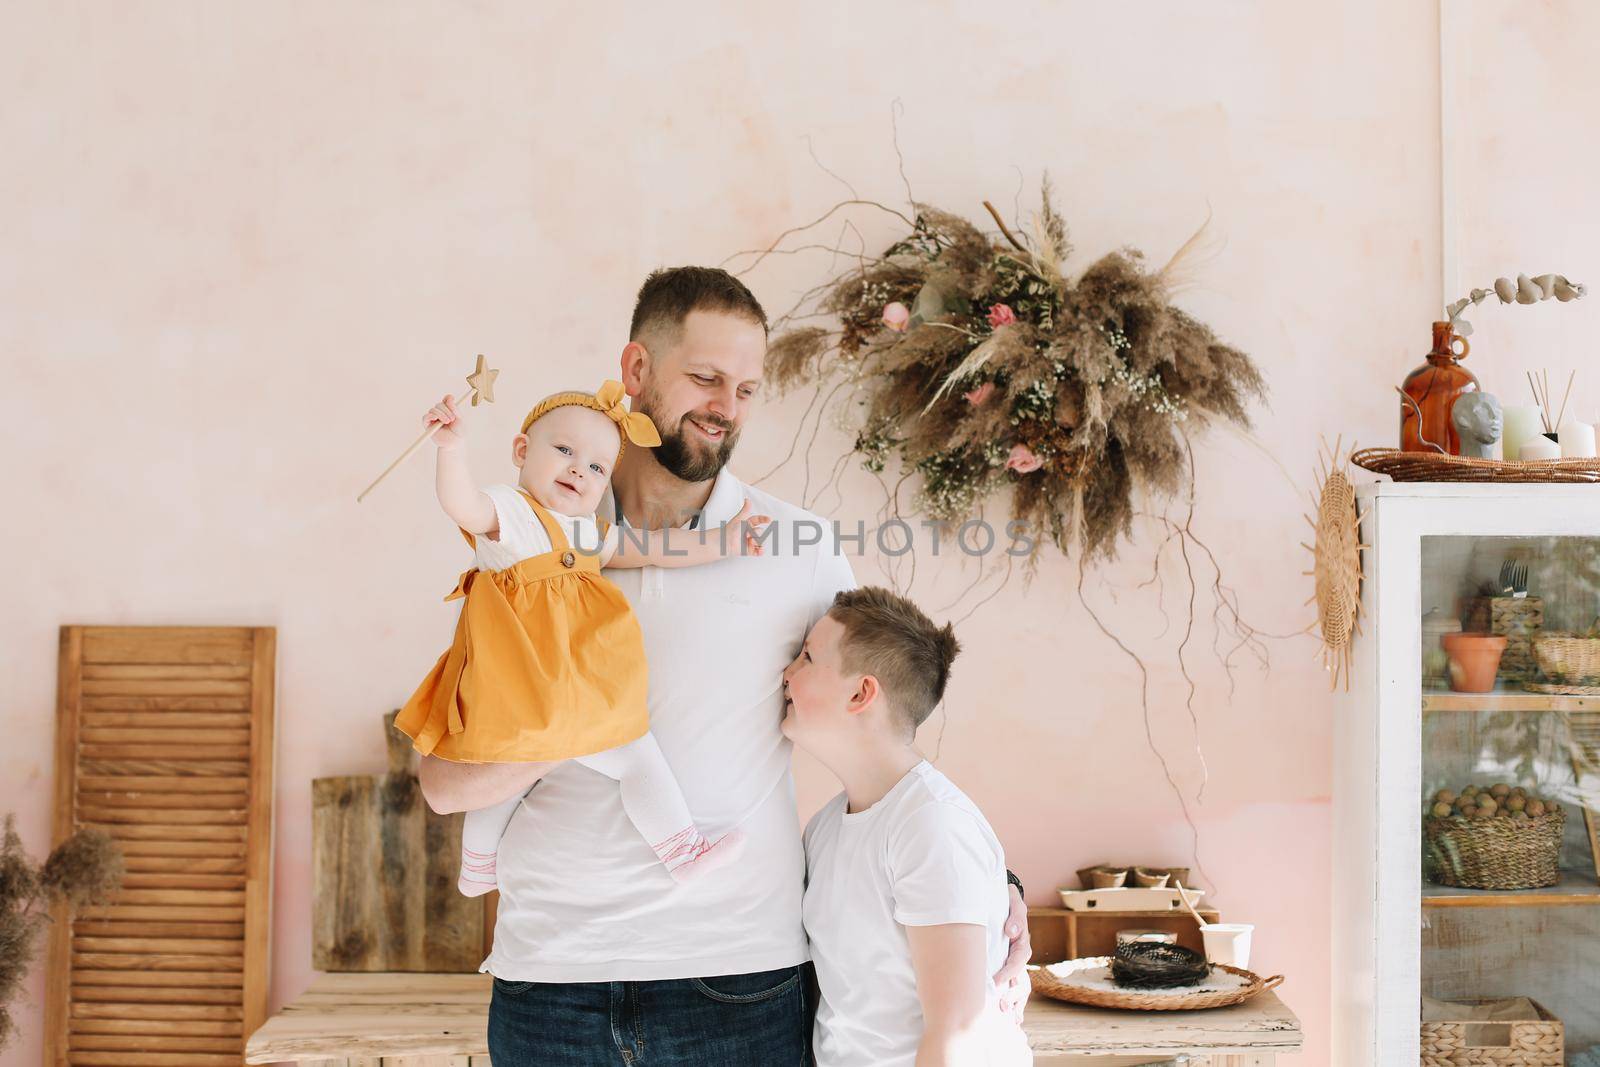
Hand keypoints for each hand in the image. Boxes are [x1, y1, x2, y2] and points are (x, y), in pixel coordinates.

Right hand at [425, 394, 463, 449]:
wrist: (455, 443)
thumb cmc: (459, 432)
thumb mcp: (460, 419)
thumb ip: (455, 409)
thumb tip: (449, 398)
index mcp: (449, 410)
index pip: (446, 400)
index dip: (448, 399)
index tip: (452, 400)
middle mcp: (440, 413)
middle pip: (439, 404)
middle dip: (446, 410)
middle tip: (452, 419)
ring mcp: (434, 419)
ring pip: (433, 410)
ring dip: (440, 414)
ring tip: (447, 422)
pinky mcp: (428, 425)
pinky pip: (425, 417)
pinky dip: (430, 416)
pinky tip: (435, 419)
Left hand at [730, 499, 772, 555]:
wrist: (724, 542)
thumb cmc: (730, 530)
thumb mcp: (740, 519)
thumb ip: (745, 510)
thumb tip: (747, 499)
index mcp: (747, 524)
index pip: (758, 520)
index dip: (764, 519)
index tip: (769, 519)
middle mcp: (749, 532)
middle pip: (760, 532)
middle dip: (756, 533)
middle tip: (747, 534)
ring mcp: (749, 541)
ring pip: (760, 541)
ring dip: (757, 541)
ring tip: (750, 542)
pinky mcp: (749, 550)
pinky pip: (758, 551)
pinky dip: (760, 551)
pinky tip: (760, 550)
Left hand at [992, 884, 1031, 1022]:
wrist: (1000, 901)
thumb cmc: (1006, 903)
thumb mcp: (1013, 902)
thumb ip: (1015, 915)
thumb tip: (1011, 932)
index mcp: (1021, 943)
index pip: (1018, 960)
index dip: (1008, 972)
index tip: (996, 981)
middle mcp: (1020, 958)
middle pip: (1022, 981)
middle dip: (1013, 995)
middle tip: (1001, 1005)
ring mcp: (1015, 967)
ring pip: (1020, 990)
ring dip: (1016, 1004)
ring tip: (1009, 1018)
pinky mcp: (1008, 972)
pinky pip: (1014, 991)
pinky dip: (1016, 1007)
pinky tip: (1014, 1022)